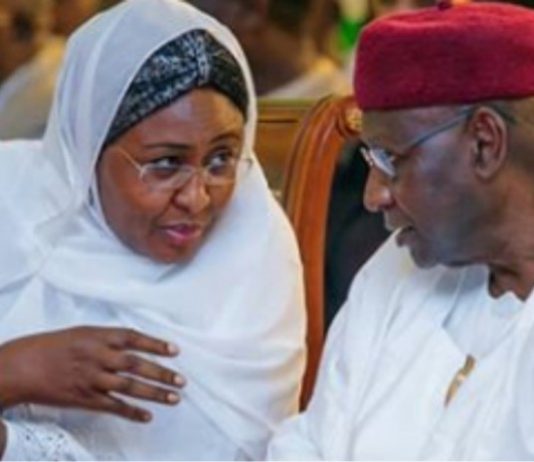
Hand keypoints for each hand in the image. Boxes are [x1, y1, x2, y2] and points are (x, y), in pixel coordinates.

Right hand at [0, 326, 184, 421]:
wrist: (23, 366)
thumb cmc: (53, 346)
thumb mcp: (82, 332)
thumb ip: (108, 338)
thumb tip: (136, 343)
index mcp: (97, 336)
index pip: (133, 338)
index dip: (155, 344)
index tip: (175, 351)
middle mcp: (97, 356)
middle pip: (135, 364)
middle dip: (161, 372)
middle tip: (182, 381)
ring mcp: (91, 379)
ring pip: (128, 387)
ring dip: (153, 393)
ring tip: (174, 398)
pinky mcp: (84, 398)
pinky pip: (112, 406)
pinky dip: (130, 412)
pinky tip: (147, 416)